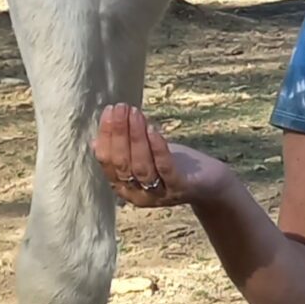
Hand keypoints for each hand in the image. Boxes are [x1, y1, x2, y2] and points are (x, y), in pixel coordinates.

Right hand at [92, 103, 229, 209]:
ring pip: (141, 167)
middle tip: (121, 108)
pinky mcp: (180, 188)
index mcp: (124, 187)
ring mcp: (159, 194)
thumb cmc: (173, 164)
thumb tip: (95, 142)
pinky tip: (153, 129)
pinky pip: (165, 169)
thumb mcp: (145, 156)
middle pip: (123, 164)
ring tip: (134, 113)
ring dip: (136, 137)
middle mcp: (138, 195)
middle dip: (119, 134)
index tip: (109, 112)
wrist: (210, 182)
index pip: (108, 163)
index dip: (106, 137)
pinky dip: (157, 148)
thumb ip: (123, 151)